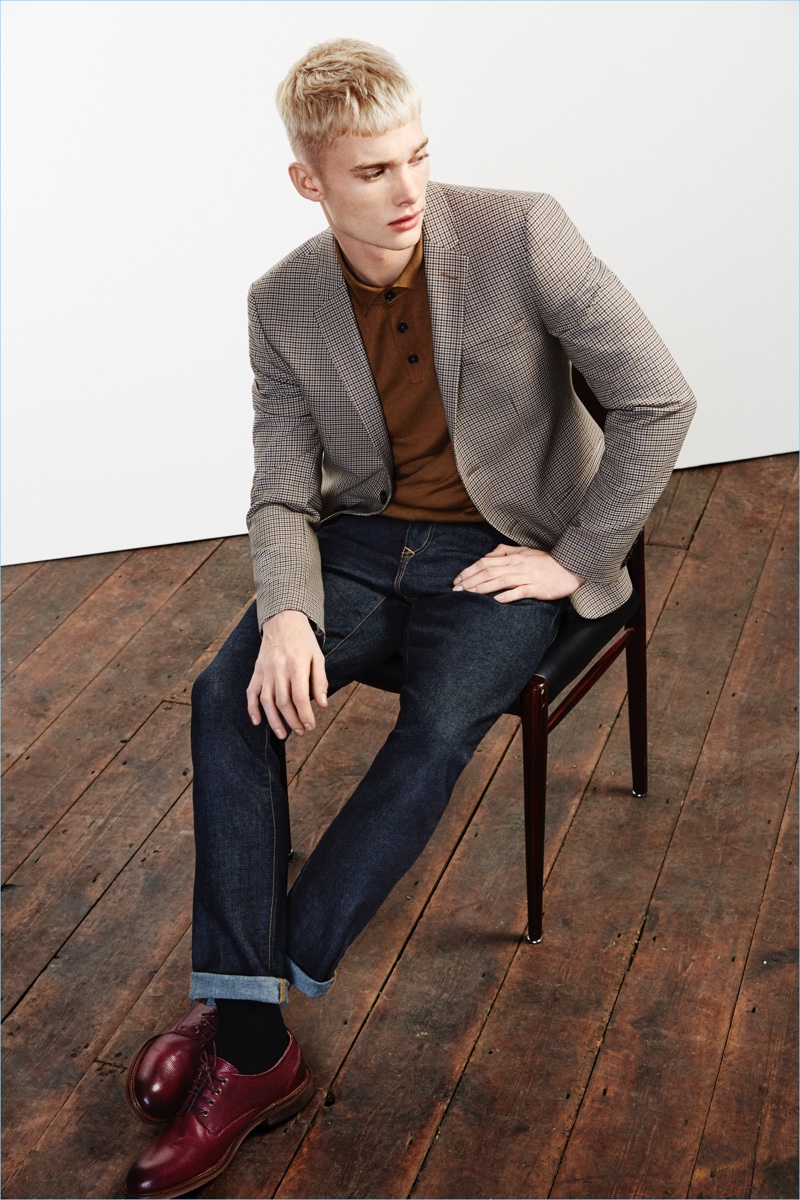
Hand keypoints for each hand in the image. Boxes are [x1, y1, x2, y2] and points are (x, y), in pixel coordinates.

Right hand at [246, 610, 327, 737]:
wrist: (283, 620)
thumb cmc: (303, 640)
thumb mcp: (318, 657)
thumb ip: (320, 681)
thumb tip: (322, 704)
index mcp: (296, 665)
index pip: (300, 697)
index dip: (305, 714)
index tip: (311, 726)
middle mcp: (279, 670)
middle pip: (283, 702)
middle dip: (293, 721)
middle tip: (302, 732)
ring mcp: (265, 671)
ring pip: (266, 701)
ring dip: (274, 721)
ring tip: (283, 734)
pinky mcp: (257, 671)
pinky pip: (251, 692)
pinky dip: (252, 709)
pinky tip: (257, 722)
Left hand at [452, 544, 584, 601]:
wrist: (570, 566)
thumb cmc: (547, 560)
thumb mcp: (525, 551)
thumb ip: (506, 551)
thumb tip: (489, 554)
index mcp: (513, 557)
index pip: (485, 562)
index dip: (469, 570)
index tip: (457, 580)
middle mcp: (516, 566)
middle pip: (488, 572)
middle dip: (470, 581)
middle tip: (455, 590)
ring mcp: (526, 577)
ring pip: (499, 581)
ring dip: (481, 588)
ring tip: (467, 594)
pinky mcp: (536, 588)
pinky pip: (519, 592)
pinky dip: (507, 596)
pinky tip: (495, 601)